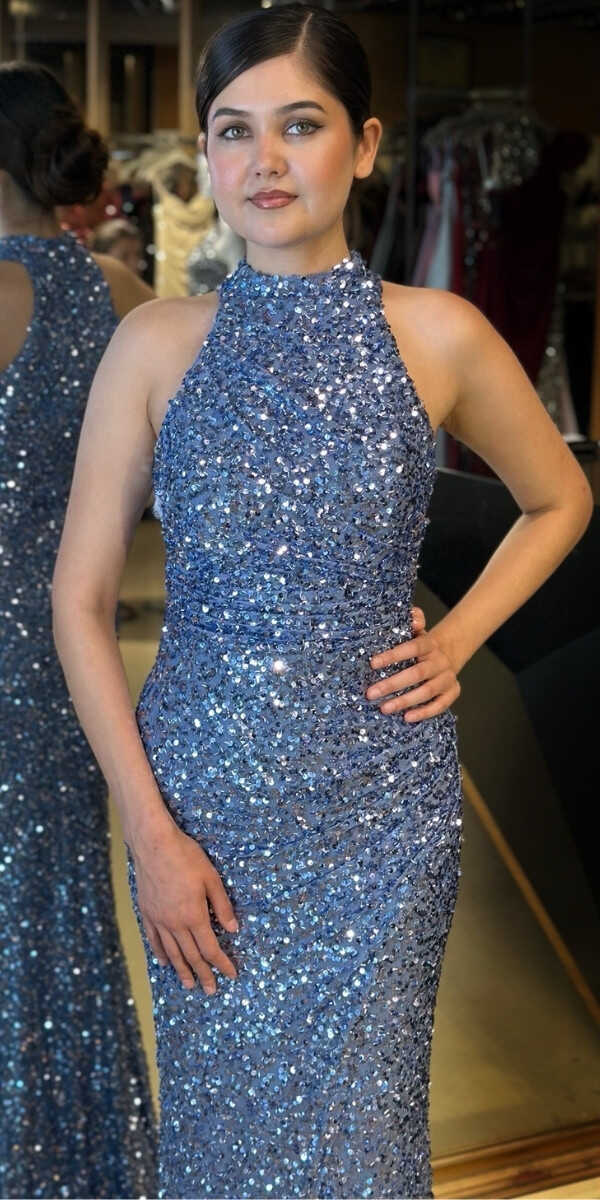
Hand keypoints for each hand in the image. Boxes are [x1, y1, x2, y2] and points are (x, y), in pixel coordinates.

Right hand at [132, 826, 238, 994]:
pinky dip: (161, 953)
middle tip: (211, 990)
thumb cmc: (186, 857)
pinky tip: (165, 963)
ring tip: (189, 985)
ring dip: (182, 970)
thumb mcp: (212, 878)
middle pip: (191, 956)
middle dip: (204, 974)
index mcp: (194, 916)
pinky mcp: (147, 912)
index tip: (231, 975)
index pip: (211, 949)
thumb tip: (233, 929)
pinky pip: (154, 939)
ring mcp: (159, 920)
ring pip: (172, 952)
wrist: (154, 844)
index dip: (222, 964)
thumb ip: (222, 906)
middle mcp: (175, 924)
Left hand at [365, 616, 460, 721]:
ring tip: (384, 708)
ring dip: (405, 701)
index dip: (393, 655)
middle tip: (371, 693)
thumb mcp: (418, 630)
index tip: (372, 664)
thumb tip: (413, 617)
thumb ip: (414, 619)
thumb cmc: (422, 645)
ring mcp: (448, 678)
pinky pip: (440, 705)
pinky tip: (406, 717)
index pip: (412, 647)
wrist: (448, 653)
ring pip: (427, 691)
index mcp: (430, 644)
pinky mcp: (452, 692)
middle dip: (392, 684)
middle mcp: (440, 661)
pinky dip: (424, 713)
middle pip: (417, 673)